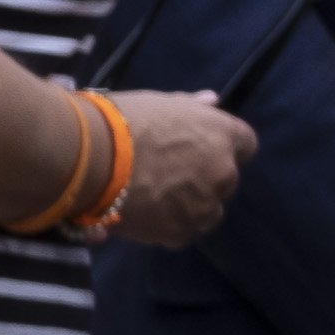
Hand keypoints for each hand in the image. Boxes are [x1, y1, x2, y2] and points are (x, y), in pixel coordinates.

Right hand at [99, 90, 253, 250]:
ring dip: (189, 208)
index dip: (222, 149)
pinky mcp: (180, 231)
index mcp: (222, 133)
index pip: (245, 145)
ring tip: (155, 202)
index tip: (200, 152)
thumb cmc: (122, 121)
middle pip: (226, 181)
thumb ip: (191, 107)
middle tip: (169, 177)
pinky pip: (182, 234)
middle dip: (204, 181)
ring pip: (207, 213)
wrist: (89, 158)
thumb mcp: (160, 103)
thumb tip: (212, 101)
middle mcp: (223, 170)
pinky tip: (144, 217)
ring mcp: (203, 204)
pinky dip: (167, 228)